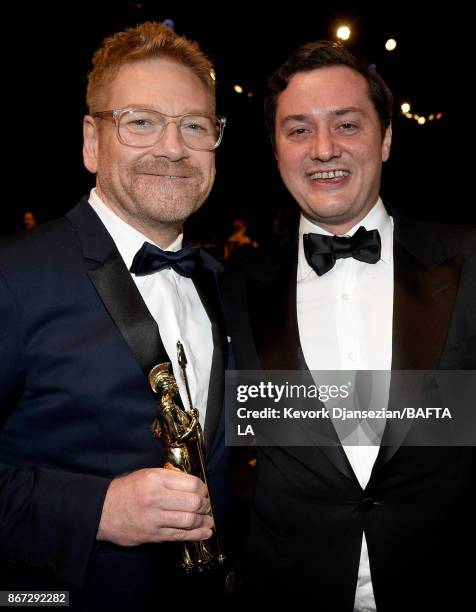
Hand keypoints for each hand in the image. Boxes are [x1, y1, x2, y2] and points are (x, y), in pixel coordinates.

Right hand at [97, 468, 212, 545]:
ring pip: (189, 521)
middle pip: (193, 503)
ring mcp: (154, 519)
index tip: (204, 492)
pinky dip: (196, 535)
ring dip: (204, 521)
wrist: (101, 511)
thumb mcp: (147, 474)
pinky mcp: (153, 535)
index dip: (203, 489)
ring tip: (209, 520)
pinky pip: (180, 536)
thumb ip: (169, 478)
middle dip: (205, 505)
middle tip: (207, 506)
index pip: (191, 483)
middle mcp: (156, 498)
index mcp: (156, 479)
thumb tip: (194, 486)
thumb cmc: (125, 491)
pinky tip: (205, 533)